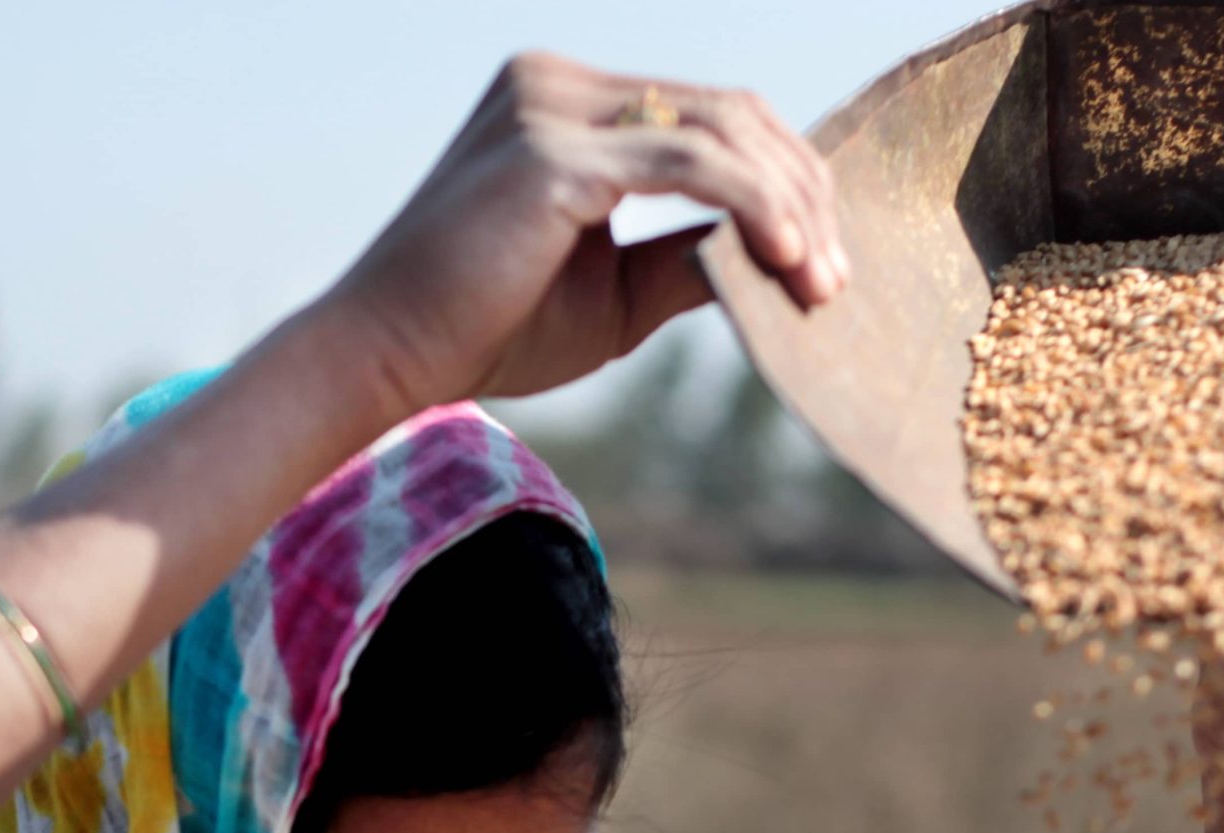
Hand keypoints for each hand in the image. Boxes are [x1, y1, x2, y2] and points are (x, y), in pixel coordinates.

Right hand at [332, 53, 847, 411]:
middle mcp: (558, 84)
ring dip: (789, 208)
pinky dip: (753, 209)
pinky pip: (689, 165)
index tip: (825, 260)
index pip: (710, 114)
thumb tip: (779, 259)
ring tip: (820, 283)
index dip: (785, 180)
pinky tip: (785, 261)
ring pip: (720, 131)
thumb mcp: (615, 292)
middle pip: (730, 111)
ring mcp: (551, 107)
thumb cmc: (486, 330)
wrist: (385, 357)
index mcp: (568, 102)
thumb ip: (688, 258)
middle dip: (803, 193)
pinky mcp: (552, 152)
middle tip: (838, 278)